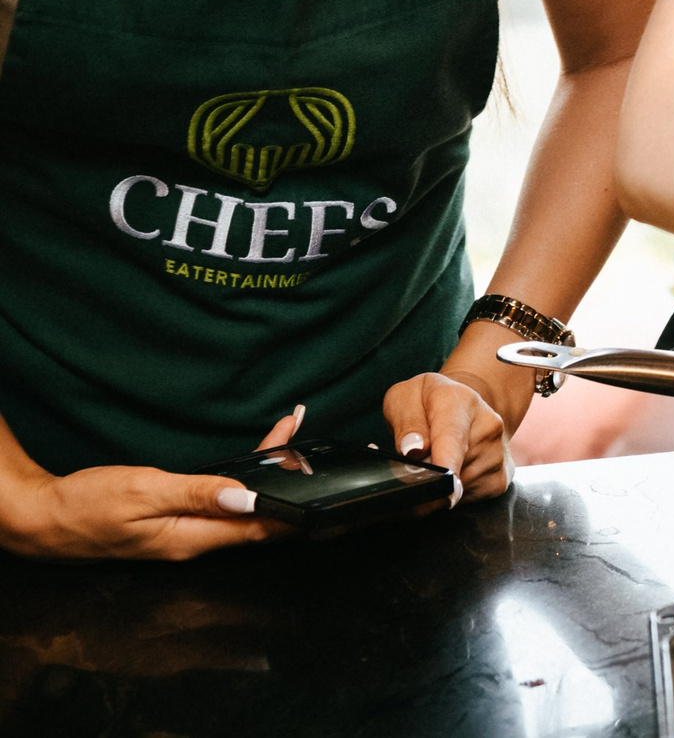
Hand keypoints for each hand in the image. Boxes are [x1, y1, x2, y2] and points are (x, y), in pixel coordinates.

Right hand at [0, 405, 301, 560]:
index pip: (260, 527)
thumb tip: (248, 498)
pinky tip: (248, 463)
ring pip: (240, 507)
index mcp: (193, 539)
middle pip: (257, 516)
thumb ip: (198, 495)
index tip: (325, 484)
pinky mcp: (174, 522)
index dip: (295, 506)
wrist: (42, 518)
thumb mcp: (143, 492)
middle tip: (307, 438)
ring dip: (267, 476)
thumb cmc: (85, 506)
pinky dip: (241, 478)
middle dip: (289, 483)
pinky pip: (220, 502)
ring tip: (289, 437)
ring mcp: (185, 534)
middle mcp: (195, 541)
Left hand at [381, 371, 510, 504]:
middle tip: (409, 464)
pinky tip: (448, 474)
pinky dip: (449, 496)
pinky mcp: (499, 480)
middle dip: (423, 479)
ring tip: (432, 463)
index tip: (445, 491)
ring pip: (455, 492)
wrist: (463, 406)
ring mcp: (497, 455)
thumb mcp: (405, 399)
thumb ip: (407, 423)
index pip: (453, 440)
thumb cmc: (428, 403)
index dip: (446, 466)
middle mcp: (488, 428)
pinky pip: (466, 501)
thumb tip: (413, 450)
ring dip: (435, 489)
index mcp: (461, 404)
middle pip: (450, 473)